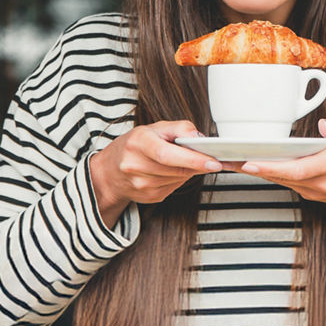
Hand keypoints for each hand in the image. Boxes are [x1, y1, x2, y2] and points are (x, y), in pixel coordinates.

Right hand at [89, 120, 221, 227]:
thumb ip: (179, 128)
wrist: (110, 172)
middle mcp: (136, 166)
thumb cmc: (134, 146)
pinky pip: (175, 188)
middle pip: (178, 169)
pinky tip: (171, 171)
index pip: (168, 154)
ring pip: (179, 179)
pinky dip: (179, 178)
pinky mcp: (149, 197)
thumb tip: (200, 138)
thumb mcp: (154, 128)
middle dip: (198, 164)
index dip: (193, 159)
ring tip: (182, 160)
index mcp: (138, 143)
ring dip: (188, 170)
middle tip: (213, 160)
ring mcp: (141, 185)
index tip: (215, 162)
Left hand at [238, 118, 325, 217]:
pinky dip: (269, 174)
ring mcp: (313, 191)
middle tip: (227, 160)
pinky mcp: (309, 193)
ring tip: (233, 160)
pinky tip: (254, 164)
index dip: (270, 167)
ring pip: (280, 180)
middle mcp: (320, 183)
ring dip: (257, 172)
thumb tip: (323, 124)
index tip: (249, 162)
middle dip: (253, 168)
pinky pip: (285, 183)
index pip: (296, 169)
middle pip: (280, 176)